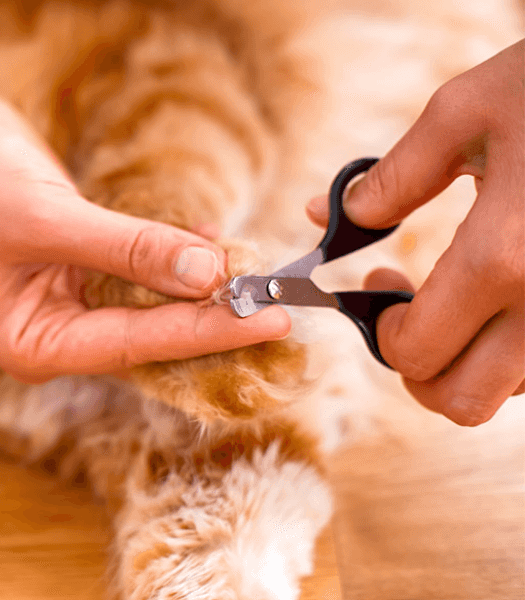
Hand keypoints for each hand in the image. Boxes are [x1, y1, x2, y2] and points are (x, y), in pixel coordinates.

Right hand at [0, 94, 289, 382]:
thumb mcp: (49, 219)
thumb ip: (130, 250)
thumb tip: (208, 275)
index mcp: (34, 344)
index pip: (135, 344)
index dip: (205, 331)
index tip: (267, 321)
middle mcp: (55, 333)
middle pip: (148, 336)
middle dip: (210, 319)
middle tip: (280, 309)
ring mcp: (68, 301)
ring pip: (149, 306)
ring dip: (200, 291)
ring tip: (262, 284)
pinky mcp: (82, 267)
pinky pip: (141, 272)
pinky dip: (177, 260)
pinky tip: (219, 252)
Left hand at [306, 40, 523, 424]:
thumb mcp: (464, 112)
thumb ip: (393, 177)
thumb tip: (323, 217)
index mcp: (504, 256)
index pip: (418, 352)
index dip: (381, 334)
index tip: (377, 288)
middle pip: (463, 401)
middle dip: (419, 371)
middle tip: (405, 318)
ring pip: (510, 389)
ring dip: (469, 361)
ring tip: (458, 296)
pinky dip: (514, 347)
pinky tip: (504, 288)